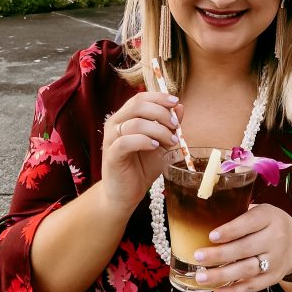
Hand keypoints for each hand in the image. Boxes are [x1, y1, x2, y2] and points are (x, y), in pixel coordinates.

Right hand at [101, 92, 182, 216]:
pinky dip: (144, 141)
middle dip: (161, 113)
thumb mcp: (161, 143)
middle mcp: (115, 124)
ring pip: (135, 123)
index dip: (158, 97)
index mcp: (125, 117)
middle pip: (137, 105)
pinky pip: (126, 142)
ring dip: (158, 130)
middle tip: (176, 126)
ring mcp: (110, 139)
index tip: (175, 102)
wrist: (126, 193)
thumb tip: (180, 107)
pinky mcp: (111, 155)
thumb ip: (169, 126)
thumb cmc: (142, 167)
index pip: (140, 98)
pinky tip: (155, 147)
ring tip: (171, 142)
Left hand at [191, 204, 291, 291]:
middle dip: (220, 254)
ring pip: (247, 270)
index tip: (211, 236)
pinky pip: (250, 286)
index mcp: (269, 217)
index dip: (231, 230)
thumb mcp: (260, 210)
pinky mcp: (272, 279)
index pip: (249, 223)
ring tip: (201, 276)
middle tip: (198, 256)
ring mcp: (274, 261)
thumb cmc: (268, 223)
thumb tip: (203, 217)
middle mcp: (275, 239)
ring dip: (222, 275)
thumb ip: (238, 213)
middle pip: (245, 248)